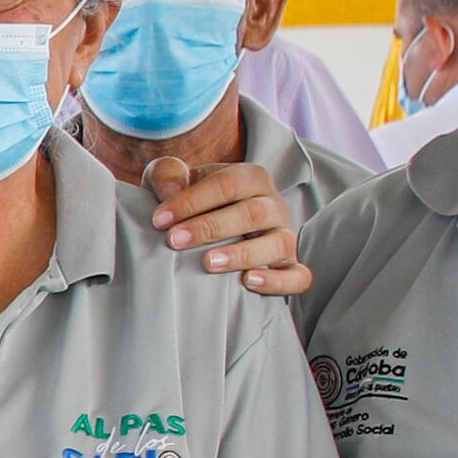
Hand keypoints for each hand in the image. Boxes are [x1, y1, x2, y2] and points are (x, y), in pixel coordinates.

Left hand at [142, 149, 309, 299]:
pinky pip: (297, 276)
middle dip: (211, 227)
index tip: (159, 219)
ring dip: (242, 254)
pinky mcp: (289, 266)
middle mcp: (274, 205)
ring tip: (209, 262)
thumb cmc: (191, 202)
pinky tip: (249, 282)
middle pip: (253, 213)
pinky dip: (278, 281)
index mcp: (251, 178)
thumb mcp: (174, 181)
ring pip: (278, 243)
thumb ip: (167, 175)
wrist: (208, 225)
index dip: (193, 200)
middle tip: (175, 240)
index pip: (228, 183)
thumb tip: (169, 191)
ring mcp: (284, 235)